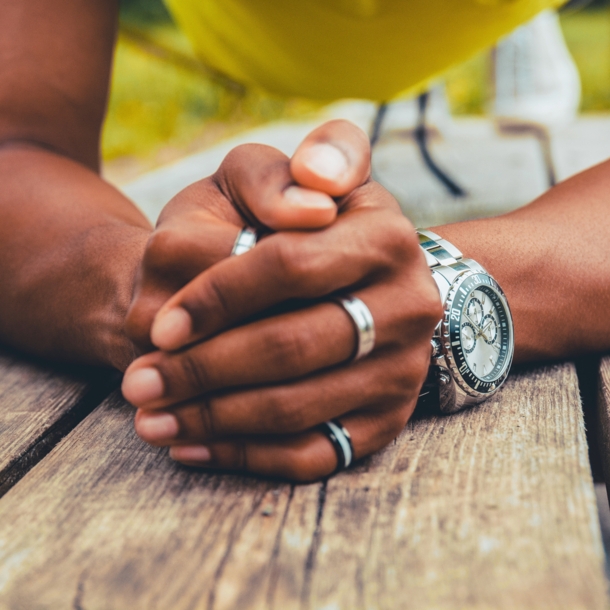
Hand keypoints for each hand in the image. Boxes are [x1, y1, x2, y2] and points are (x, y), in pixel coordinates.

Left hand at [122, 122, 442, 481]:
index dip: (219, 297)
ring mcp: (401, 370)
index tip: (159, 327)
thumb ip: (275, 173)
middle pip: (294, 346)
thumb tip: (310, 194)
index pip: (291, 265)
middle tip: (137, 383)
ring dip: (213, 419)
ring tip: (149, 419)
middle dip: (204, 370)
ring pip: (298, 408)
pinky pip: (315, 454)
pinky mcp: (384, 421)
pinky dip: (247, 457)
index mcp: (383, 235)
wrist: (337, 285)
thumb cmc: (276, 232)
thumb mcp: (266, 181)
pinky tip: (192, 447)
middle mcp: (407, 305)